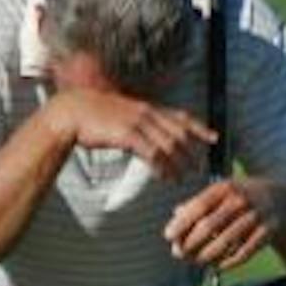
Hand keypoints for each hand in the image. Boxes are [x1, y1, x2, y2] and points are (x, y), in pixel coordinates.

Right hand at [47, 89, 215, 179]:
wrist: (71, 112)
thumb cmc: (92, 115)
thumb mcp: (120, 114)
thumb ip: (136, 123)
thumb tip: (146, 137)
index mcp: (147, 107)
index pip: (181, 116)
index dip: (200, 127)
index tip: (214, 138)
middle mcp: (147, 112)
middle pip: (179, 133)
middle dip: (191, 152)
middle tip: (199, 168)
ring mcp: (138, 122)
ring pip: (168, 145)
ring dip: (178, 164)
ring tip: (183, 178)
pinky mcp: (128, 134)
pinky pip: (152, 153)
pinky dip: (162, 167)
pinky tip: (166, 177)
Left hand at [165, 178, 284, 270]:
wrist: (281, 200)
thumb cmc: (241, 198)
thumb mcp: (222, 193)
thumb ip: (199, 203)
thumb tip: (175, 216)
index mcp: (225, 188)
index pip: (199, 206)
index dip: (182, 222)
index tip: (168, 236)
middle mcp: (240, 200)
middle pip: (209, 225)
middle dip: (190, 242)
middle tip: (178, 254)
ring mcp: (255, 216)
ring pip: (226, 242)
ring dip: (207, 255)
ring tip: (196, 261)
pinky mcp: (267, 232)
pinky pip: (244, 252)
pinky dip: (229, 262)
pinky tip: (218, 266)